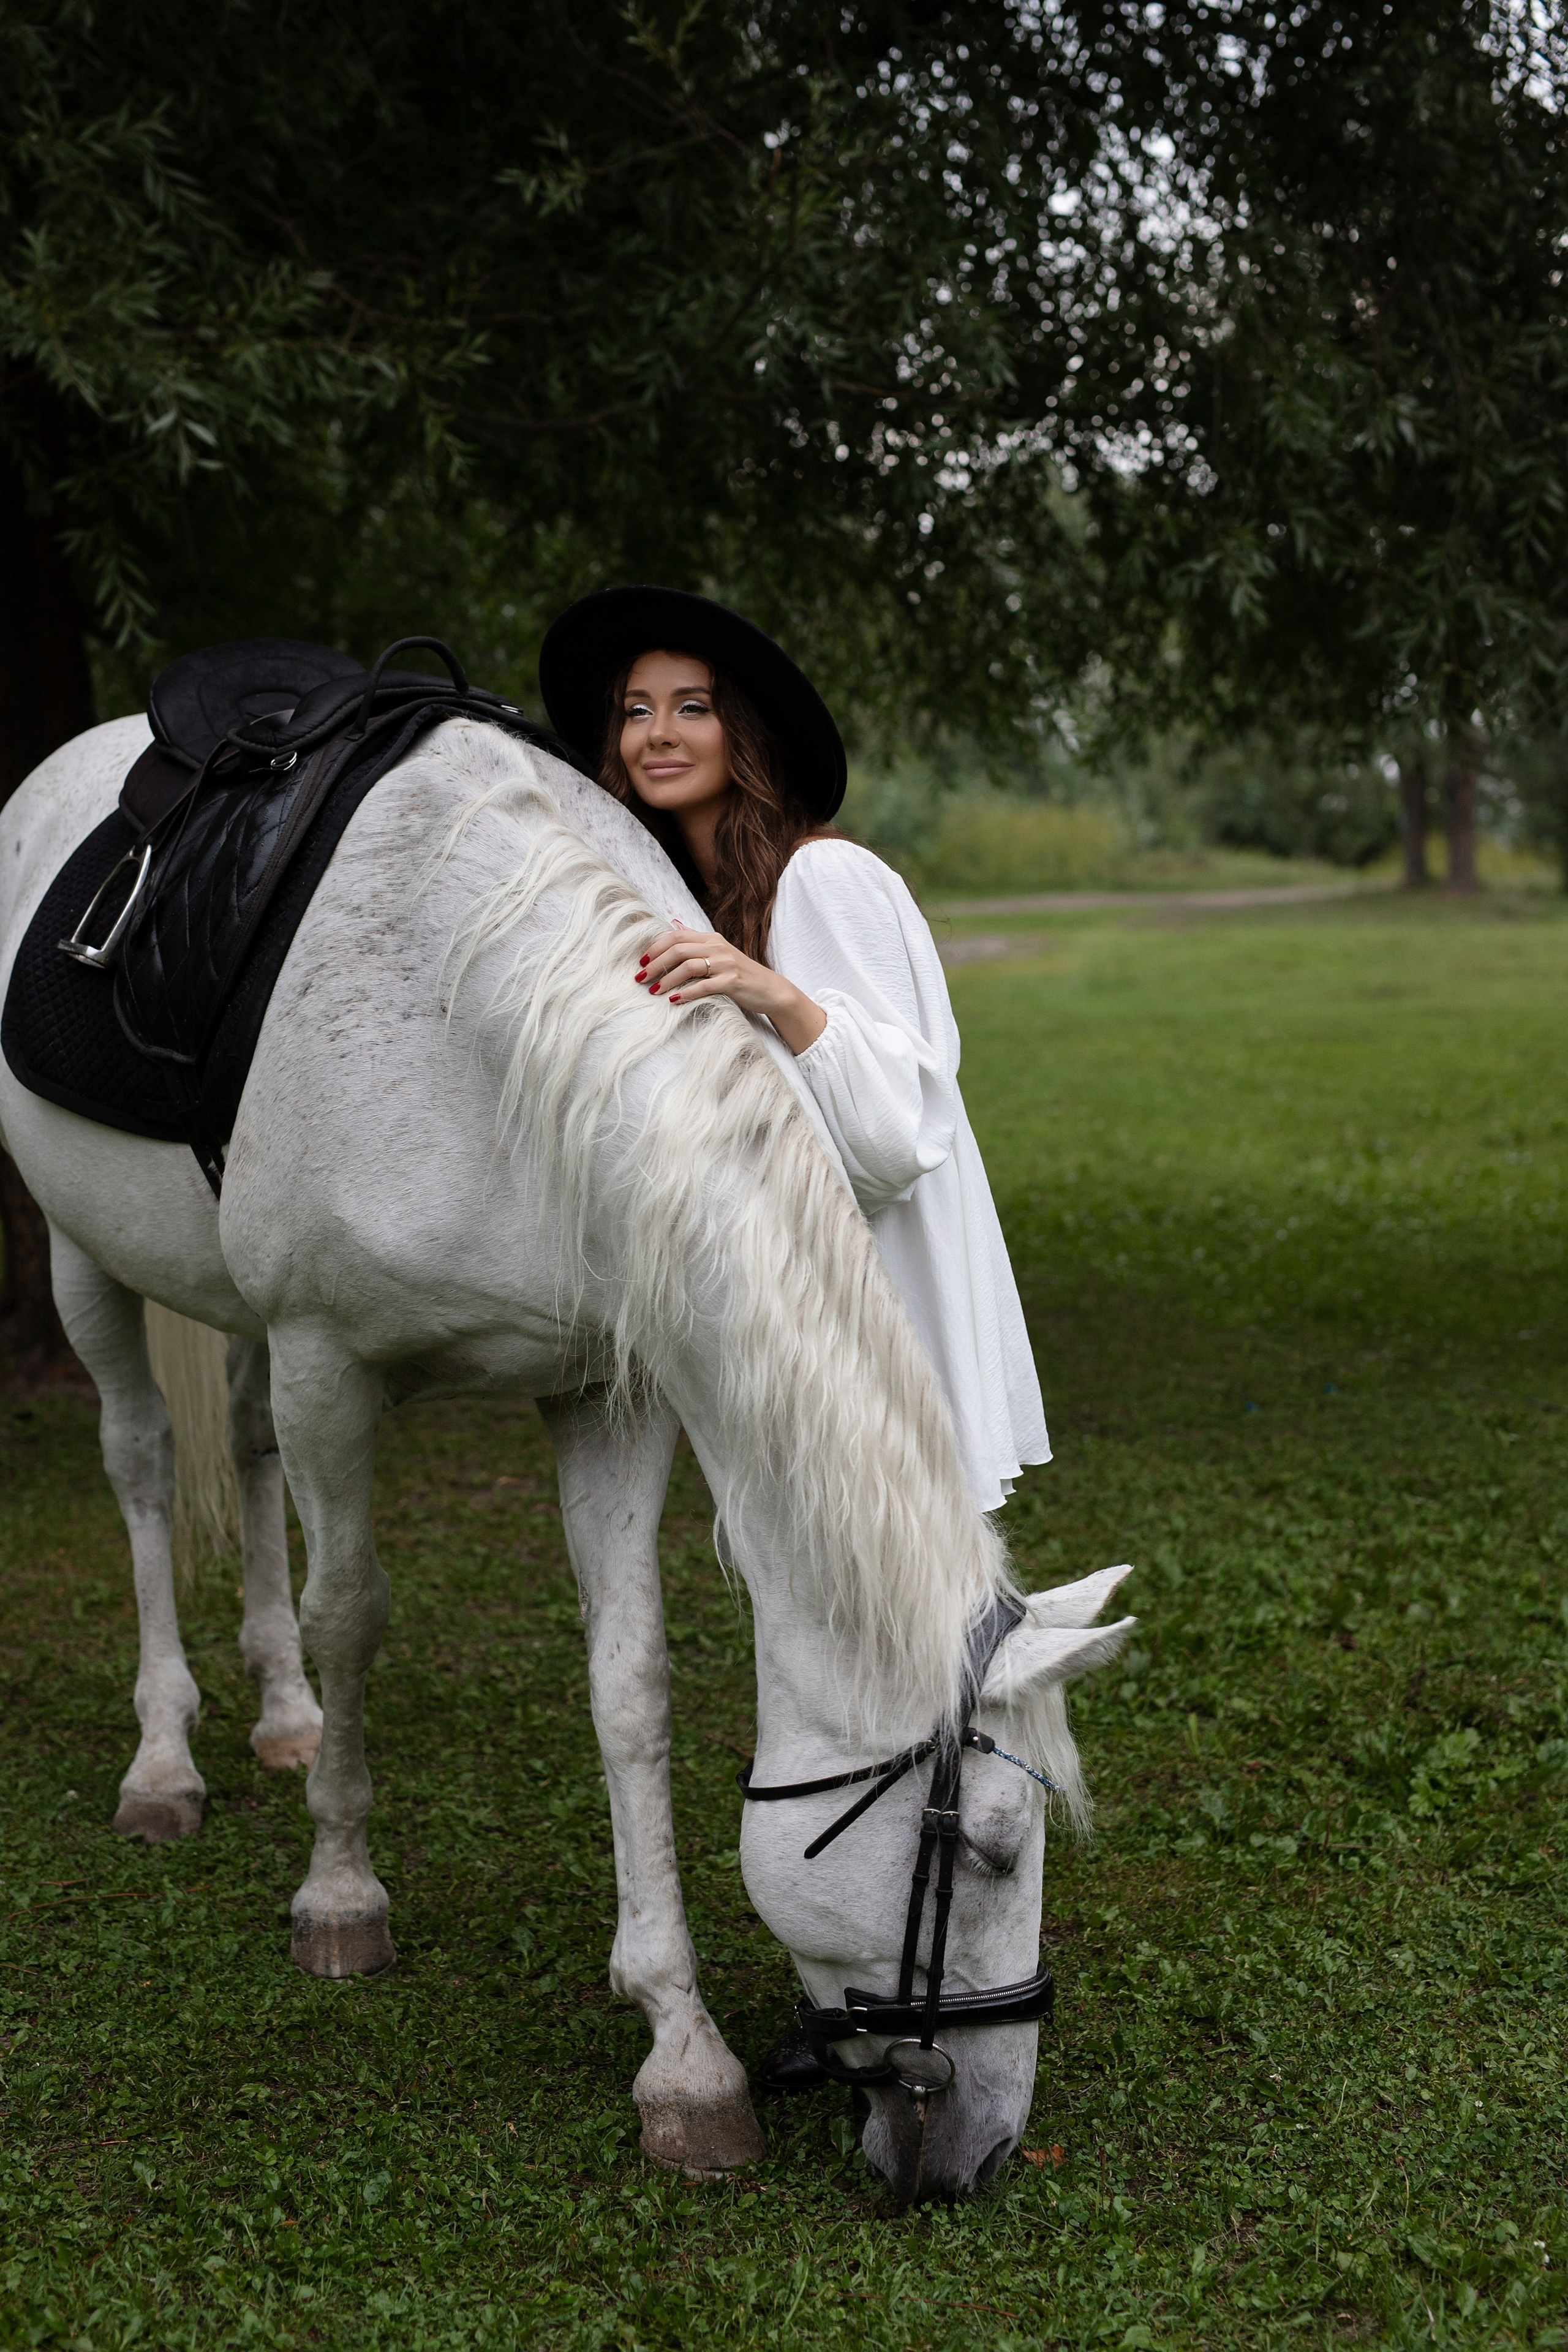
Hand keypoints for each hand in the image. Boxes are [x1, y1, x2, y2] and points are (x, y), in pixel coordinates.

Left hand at [635, 920, 826, 1054]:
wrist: (769, 989)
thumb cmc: (739, 972)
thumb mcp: (717, 951)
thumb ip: (694, 939)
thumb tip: (673, 923)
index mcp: (711, 938)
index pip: (676, 936)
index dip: (655, 947)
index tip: (641, 961)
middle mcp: (717, 947)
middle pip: (678, 949)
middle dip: (655, 963)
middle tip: (640, 978)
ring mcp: (725, 964)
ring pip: (688, 966)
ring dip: (667, 979)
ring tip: (653, 991)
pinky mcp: (731, 982)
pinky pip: (703, 986)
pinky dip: (686, 993)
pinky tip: (674, 1000)